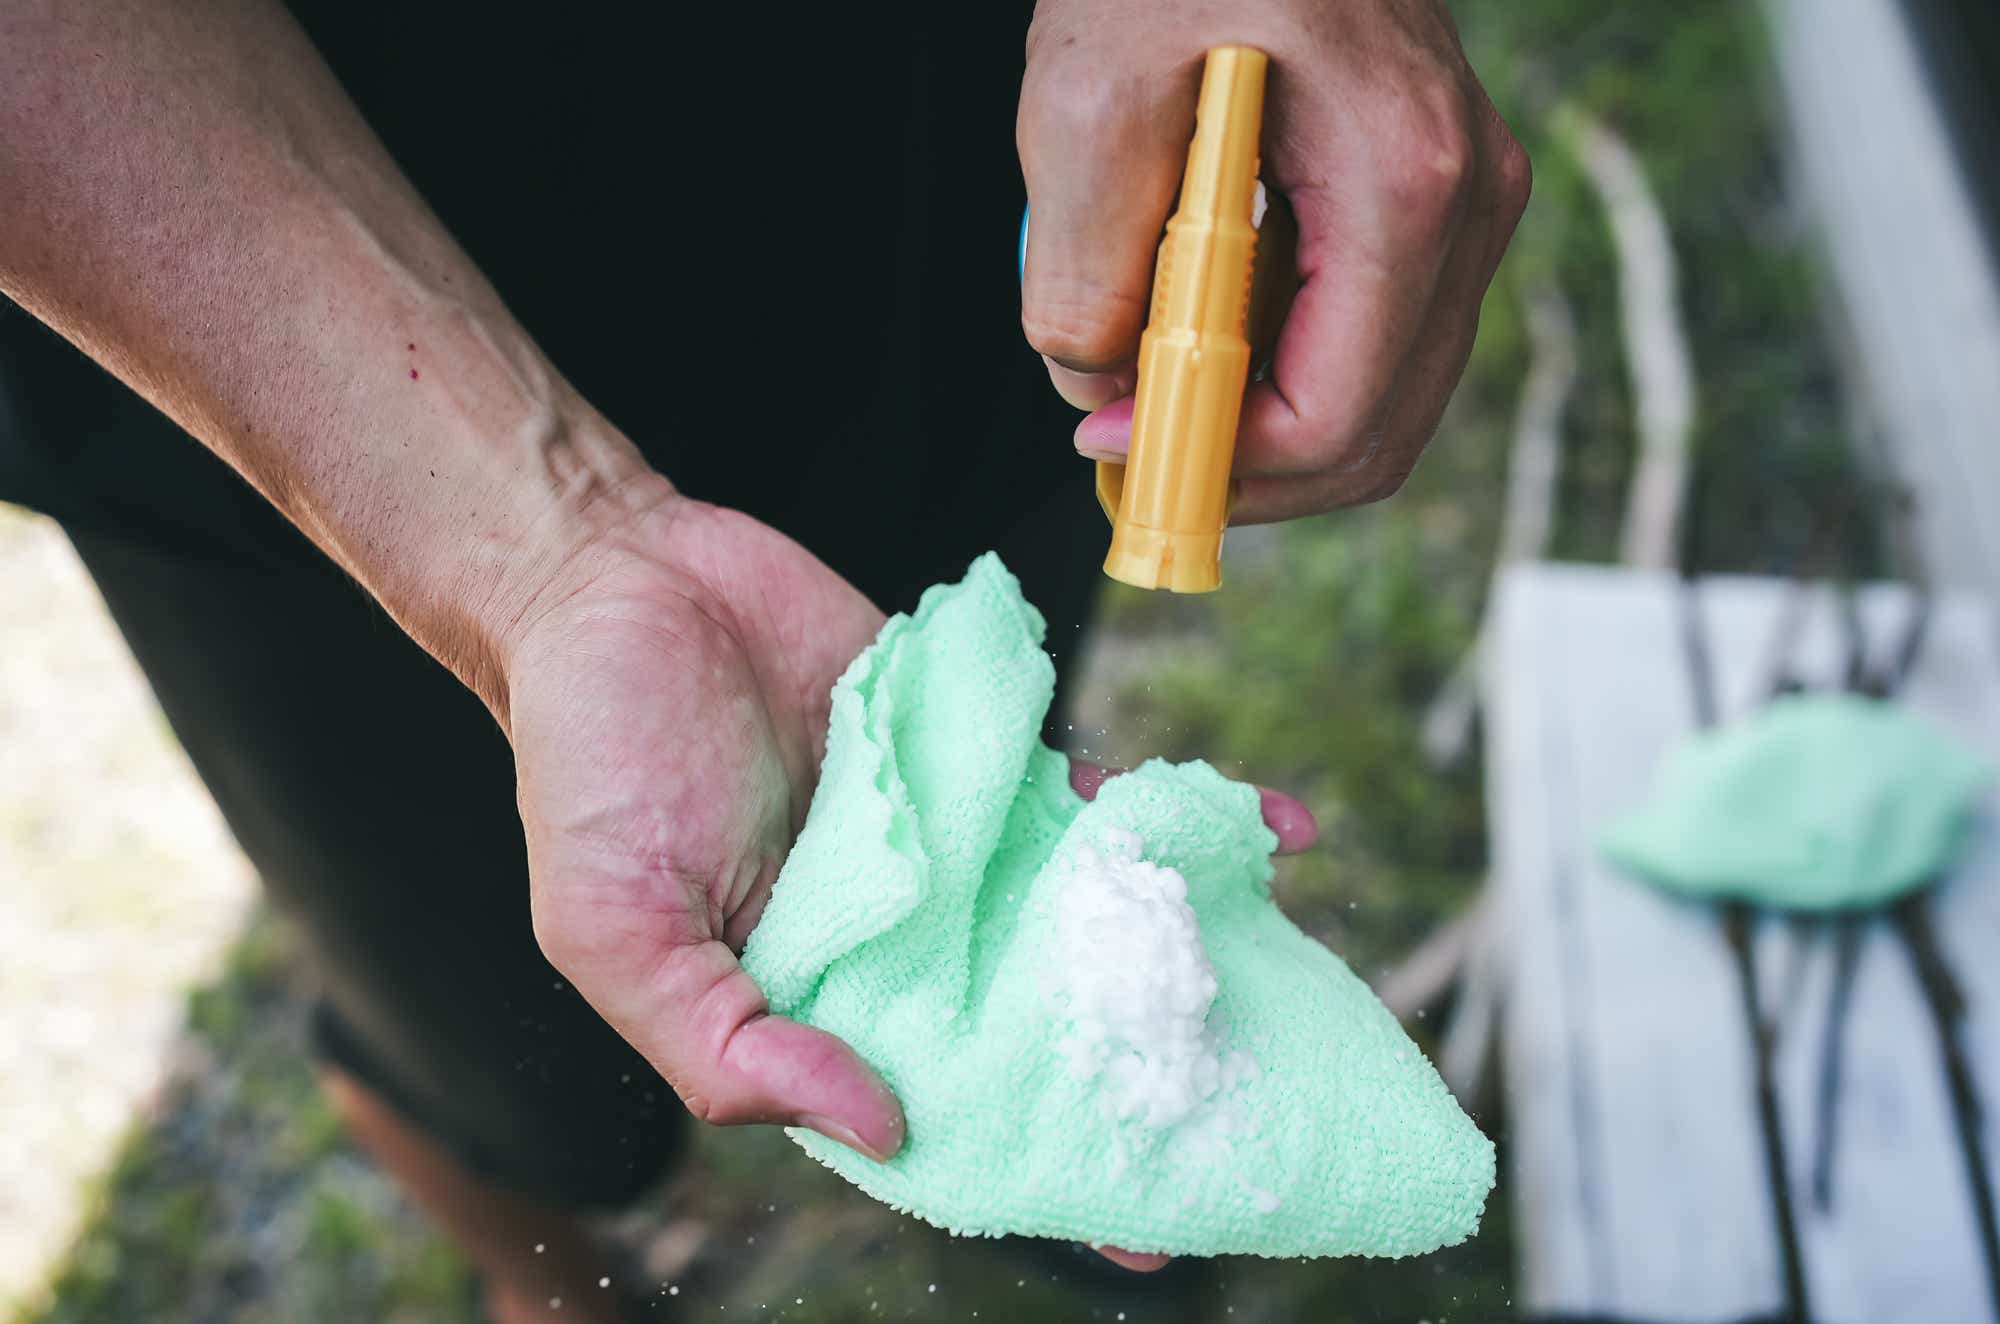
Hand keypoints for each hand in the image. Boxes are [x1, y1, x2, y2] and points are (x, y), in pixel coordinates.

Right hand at [501, 496, 1316, 1266]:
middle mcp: (898, 936)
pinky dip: (1172, 810)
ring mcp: (953, 845)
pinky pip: (1088, 788)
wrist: (624, 581)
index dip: (1031, 1170)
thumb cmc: (590, 762)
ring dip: (1184, 946)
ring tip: (1295, 991)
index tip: (1145, 1232)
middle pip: (1033, 1023)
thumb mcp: (614, 929)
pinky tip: (1271, 830)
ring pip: (1080, 910)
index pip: (935, 1110)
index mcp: (810, 1003)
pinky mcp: (984, 752)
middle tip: (1258, 1128)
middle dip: (1136, 1074)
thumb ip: (722, 1046)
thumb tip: (877, 1127)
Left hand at [1018, 0, 1529, 520]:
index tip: (1119, 450)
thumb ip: (1081, 272)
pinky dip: (1285, 366)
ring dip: (1266, 426)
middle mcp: (1465, 198)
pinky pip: (1372, 332)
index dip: (1223, 468)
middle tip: (1137, 461)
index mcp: (1402, 182)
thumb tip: (1096, 388)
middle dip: (1251, 474)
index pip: (1339, 413)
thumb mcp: (1086, 102)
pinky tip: (1200, 333)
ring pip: (1382, 394)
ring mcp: (1464, 197)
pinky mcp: (1431, 194)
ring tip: (1152, 396)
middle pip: (1380, 429)